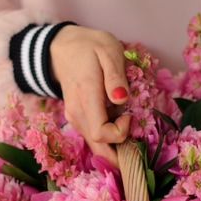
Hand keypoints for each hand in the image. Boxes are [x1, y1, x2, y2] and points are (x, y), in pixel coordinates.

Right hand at [49, 25, 130, 165]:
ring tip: (128, 122)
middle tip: (138, 142)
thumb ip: (115, 76)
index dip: (121, 133)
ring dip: (117, 143)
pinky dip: (110, 138)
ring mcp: (75, 119)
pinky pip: (95, 138)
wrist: (62, 48)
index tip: (130, 114)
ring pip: (97, 147)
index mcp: (86, 98)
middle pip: (99, 150)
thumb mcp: (108, 50)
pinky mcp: (78, 120)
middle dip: (121, 153)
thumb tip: (122, 99)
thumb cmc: (89, 47)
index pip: (101, 135)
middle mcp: (77, 115)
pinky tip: (120, 122)